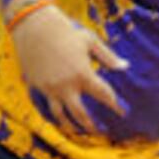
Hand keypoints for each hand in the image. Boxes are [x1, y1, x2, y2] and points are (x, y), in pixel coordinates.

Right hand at [11, 3, 126, 132]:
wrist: (33, 26)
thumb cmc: (65, 31)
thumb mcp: (90, 41)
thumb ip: (108, 56)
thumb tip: (125, 66)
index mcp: (82, 74)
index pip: (104, 95)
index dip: (115, 105)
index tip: (123, 112)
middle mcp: (66, 85)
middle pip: (81, 113)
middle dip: (91, 125)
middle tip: (99, 131)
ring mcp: (50, 87)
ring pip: (60, 115)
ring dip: (70, 126)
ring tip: (76, 131)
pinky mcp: (37, 85)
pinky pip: (45, 105)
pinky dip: (53, 114)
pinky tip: (59, 118)